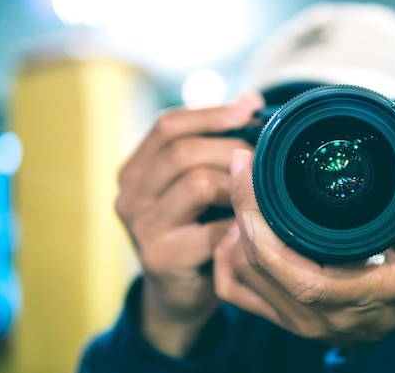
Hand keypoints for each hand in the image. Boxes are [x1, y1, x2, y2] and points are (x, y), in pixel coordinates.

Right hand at [115, 94, 263, 355]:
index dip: (211, 113)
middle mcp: (128, 195)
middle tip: (265, 158)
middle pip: (184, 151)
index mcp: (135, 170)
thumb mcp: (199, 185)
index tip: (251, 109)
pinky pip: (214, 228)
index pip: (168, 126)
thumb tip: (250, 100)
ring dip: (239, 185)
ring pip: (198, 183)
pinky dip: (241, 223)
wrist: (181, 294)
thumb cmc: (197, 231)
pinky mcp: (162, 258)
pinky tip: (255, 224)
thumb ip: (215, 143)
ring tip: (261, 191)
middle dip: (233, 149)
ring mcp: (141, 228)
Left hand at [214, 149, 394, 347]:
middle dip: (241, 209)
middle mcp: (316, 316)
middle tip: (243, 164)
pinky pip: (234, 288)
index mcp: (355, 299)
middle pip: (257, 266)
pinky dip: (226, 254)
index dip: (264, 228)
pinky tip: (237, 227)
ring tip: (243, 188)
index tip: (253, 175)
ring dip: (233, 229)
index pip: (299, 276)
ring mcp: (292, 319)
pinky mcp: (277, 315)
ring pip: (240, 275)